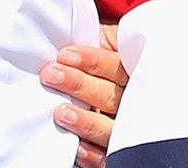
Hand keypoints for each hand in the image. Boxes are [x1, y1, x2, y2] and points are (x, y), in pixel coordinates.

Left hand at [40, 23, 126, 167]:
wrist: (129, 81)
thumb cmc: (110, 55)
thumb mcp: (111, 39)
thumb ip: (99, 37)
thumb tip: (68, 32)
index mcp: (135, 70)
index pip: (117, 67)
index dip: (92, 61)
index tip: (65, 55)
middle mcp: (137, 100)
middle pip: (111, 96)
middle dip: (79, 85)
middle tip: (50, 75)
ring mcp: (130, 127)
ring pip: (112, 129)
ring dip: (86, 121)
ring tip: (60, 112)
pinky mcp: (122, 149)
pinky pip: (111, 157)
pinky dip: (94, 154)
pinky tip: (77, 148)